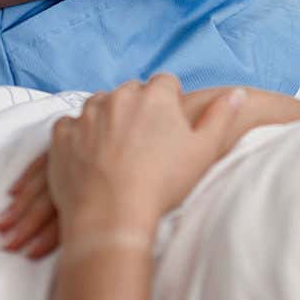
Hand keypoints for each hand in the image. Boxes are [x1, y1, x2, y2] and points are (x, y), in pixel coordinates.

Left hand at [0, 75, 245, 254]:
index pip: (166, 82)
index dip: (171, 100)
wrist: (112, 217)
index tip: (171, 123)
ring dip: (108, 116)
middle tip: (146, 139)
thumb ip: (222, 116)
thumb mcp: (204, 150)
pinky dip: (78, 133)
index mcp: (155, 97)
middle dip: (139, 106)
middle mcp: (119, 98)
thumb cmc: (163, 184)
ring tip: (118, 146)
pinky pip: (70, 123)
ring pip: (100, 103)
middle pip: (132, 90)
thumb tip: (237, 93)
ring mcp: (86, 115)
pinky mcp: (61, 136)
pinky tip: (90, 152)